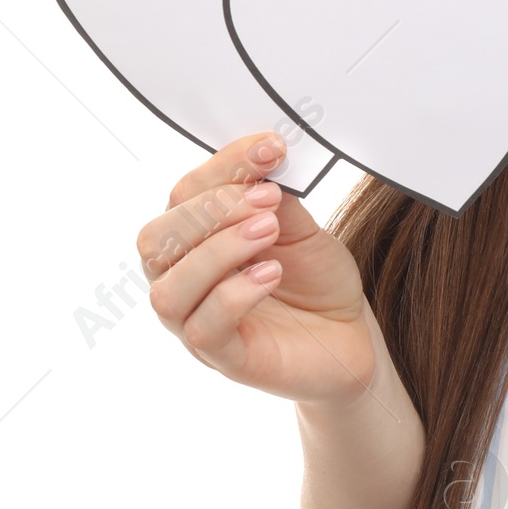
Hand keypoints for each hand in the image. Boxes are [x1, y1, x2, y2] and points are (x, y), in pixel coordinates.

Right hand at [137, 130, 376, 404]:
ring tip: (268, 231)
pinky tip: (270, 273)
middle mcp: (183, 282)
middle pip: (156, 241)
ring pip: (170, 290)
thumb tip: (261, 161)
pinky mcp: (224, 359)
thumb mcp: (300, 230)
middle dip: (210, 210)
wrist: (351, 335)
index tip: (270, 149)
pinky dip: (234, 295)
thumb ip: (275, 201)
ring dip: (218, 251)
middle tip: (267, 199)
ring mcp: (197, 323)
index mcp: (194, 241)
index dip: (222, 167)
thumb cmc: (316, 281)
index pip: (181, 196)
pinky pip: (203, 330)